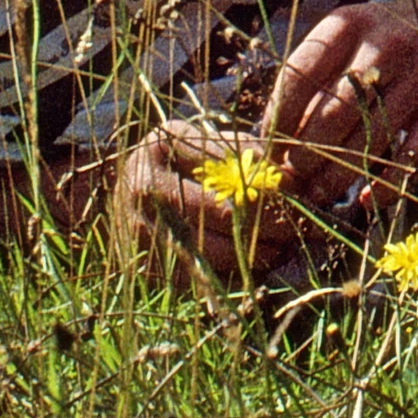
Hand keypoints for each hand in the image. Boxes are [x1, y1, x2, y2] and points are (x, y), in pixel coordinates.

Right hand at [98, 122, 329, 276]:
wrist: (123, 189)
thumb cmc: (174, 160)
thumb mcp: (202, 141)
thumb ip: (242, 152)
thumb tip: (289, 176)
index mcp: (162, 147)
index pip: (226, 170)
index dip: (266, 186)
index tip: (295, 196)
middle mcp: (143, 188)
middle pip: (220, 214)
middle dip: (264, 225)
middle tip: (294, 230)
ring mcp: (137, 229)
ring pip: (209, 251)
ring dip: (250, 255)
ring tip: (278, 251)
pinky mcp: (139, 264)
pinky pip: (192, 276)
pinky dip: (224, 275)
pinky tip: (247, 268)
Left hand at [256, 0, 417, 211]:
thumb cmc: (388, 28)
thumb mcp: (347, 30)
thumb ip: (312, 70)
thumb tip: (272, 134)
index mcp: (347, 25)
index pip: (298, 77)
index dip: (276, 121)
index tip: (266, 148)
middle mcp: (383, 48)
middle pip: (333, 114)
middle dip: (304, 155)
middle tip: (292, 177)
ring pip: (369, 140)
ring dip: (337, 177)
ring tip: (318, 194)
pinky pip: (414, 155)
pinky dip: (389, 185)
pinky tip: (367, 200)